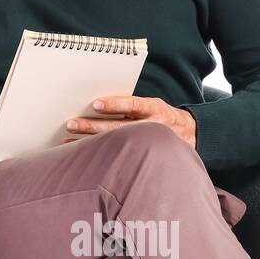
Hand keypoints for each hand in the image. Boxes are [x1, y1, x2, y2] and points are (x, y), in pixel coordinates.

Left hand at [59, 95, 196, 148]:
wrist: (190, 135)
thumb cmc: (162, 117)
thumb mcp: (153, 106)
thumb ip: (132, 106)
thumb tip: (96, 104)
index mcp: (154, 108)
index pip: (133, 105)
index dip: (114, 104)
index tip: (95, 104)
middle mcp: (151, 126)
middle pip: (118, 126)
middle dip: (93, 125)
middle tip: (71, 124)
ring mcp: (147, 142)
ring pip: (116, 142)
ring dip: (91, 141)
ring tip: (69, 141)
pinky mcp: (144, 155)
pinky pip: (120, 155)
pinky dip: (102, 154)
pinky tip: (88, 153)